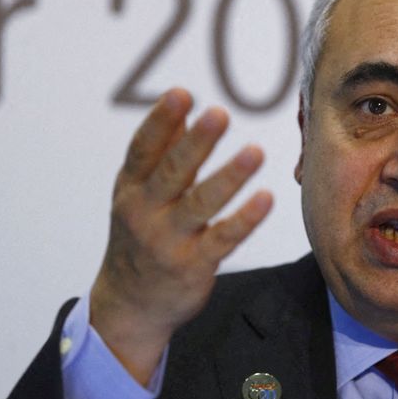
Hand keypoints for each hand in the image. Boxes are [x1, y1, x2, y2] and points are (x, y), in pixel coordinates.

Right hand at [90, 88, 272, 384]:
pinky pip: (224, 238)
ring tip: (255, 152)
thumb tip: (180, 103)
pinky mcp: (194, 265)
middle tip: (219, 114)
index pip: (143, 150)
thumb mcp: (137, 194)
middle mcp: (146, 213)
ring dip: (229, 177)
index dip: (160, 121)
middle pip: (172, 172)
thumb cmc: (139, 236)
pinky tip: (266, 198)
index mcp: (131, 189)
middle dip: (196, 143)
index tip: (182, 94)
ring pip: (201, 204)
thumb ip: (159, 152)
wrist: (131, 304)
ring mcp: (169, 241)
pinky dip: (245, 218)